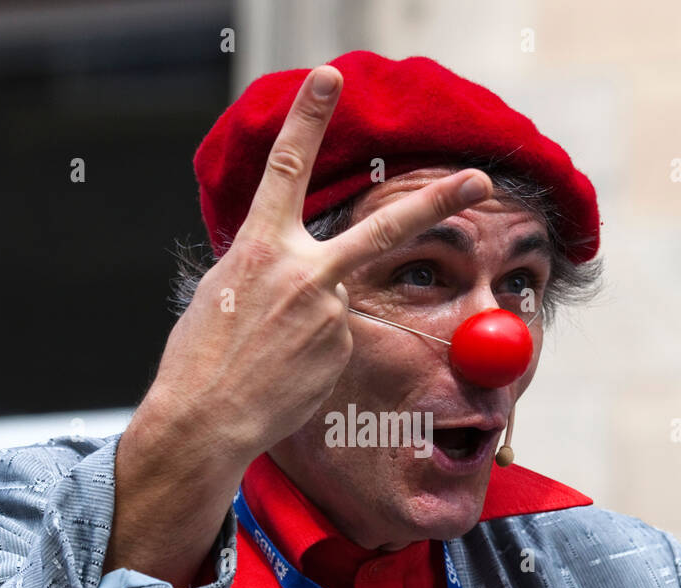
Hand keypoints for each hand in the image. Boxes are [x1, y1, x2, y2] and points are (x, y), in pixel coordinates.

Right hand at [106, 64, 490, 587]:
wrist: (206, 418)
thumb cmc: (201, 356)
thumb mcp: (220, 290)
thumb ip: (264, 264)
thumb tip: (293, 266)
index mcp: (261, 247)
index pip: (288, 168)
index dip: (307, 118)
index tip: (328, 77)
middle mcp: (304, 272)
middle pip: (385, 228)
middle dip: (438, 202)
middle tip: (480, 180)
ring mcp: (330, 313)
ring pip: (337, 297)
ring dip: (309, 318)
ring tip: (270, 351)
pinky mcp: (343, 348)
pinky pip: (335, 336)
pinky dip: (313, 350)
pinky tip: (284, 371)